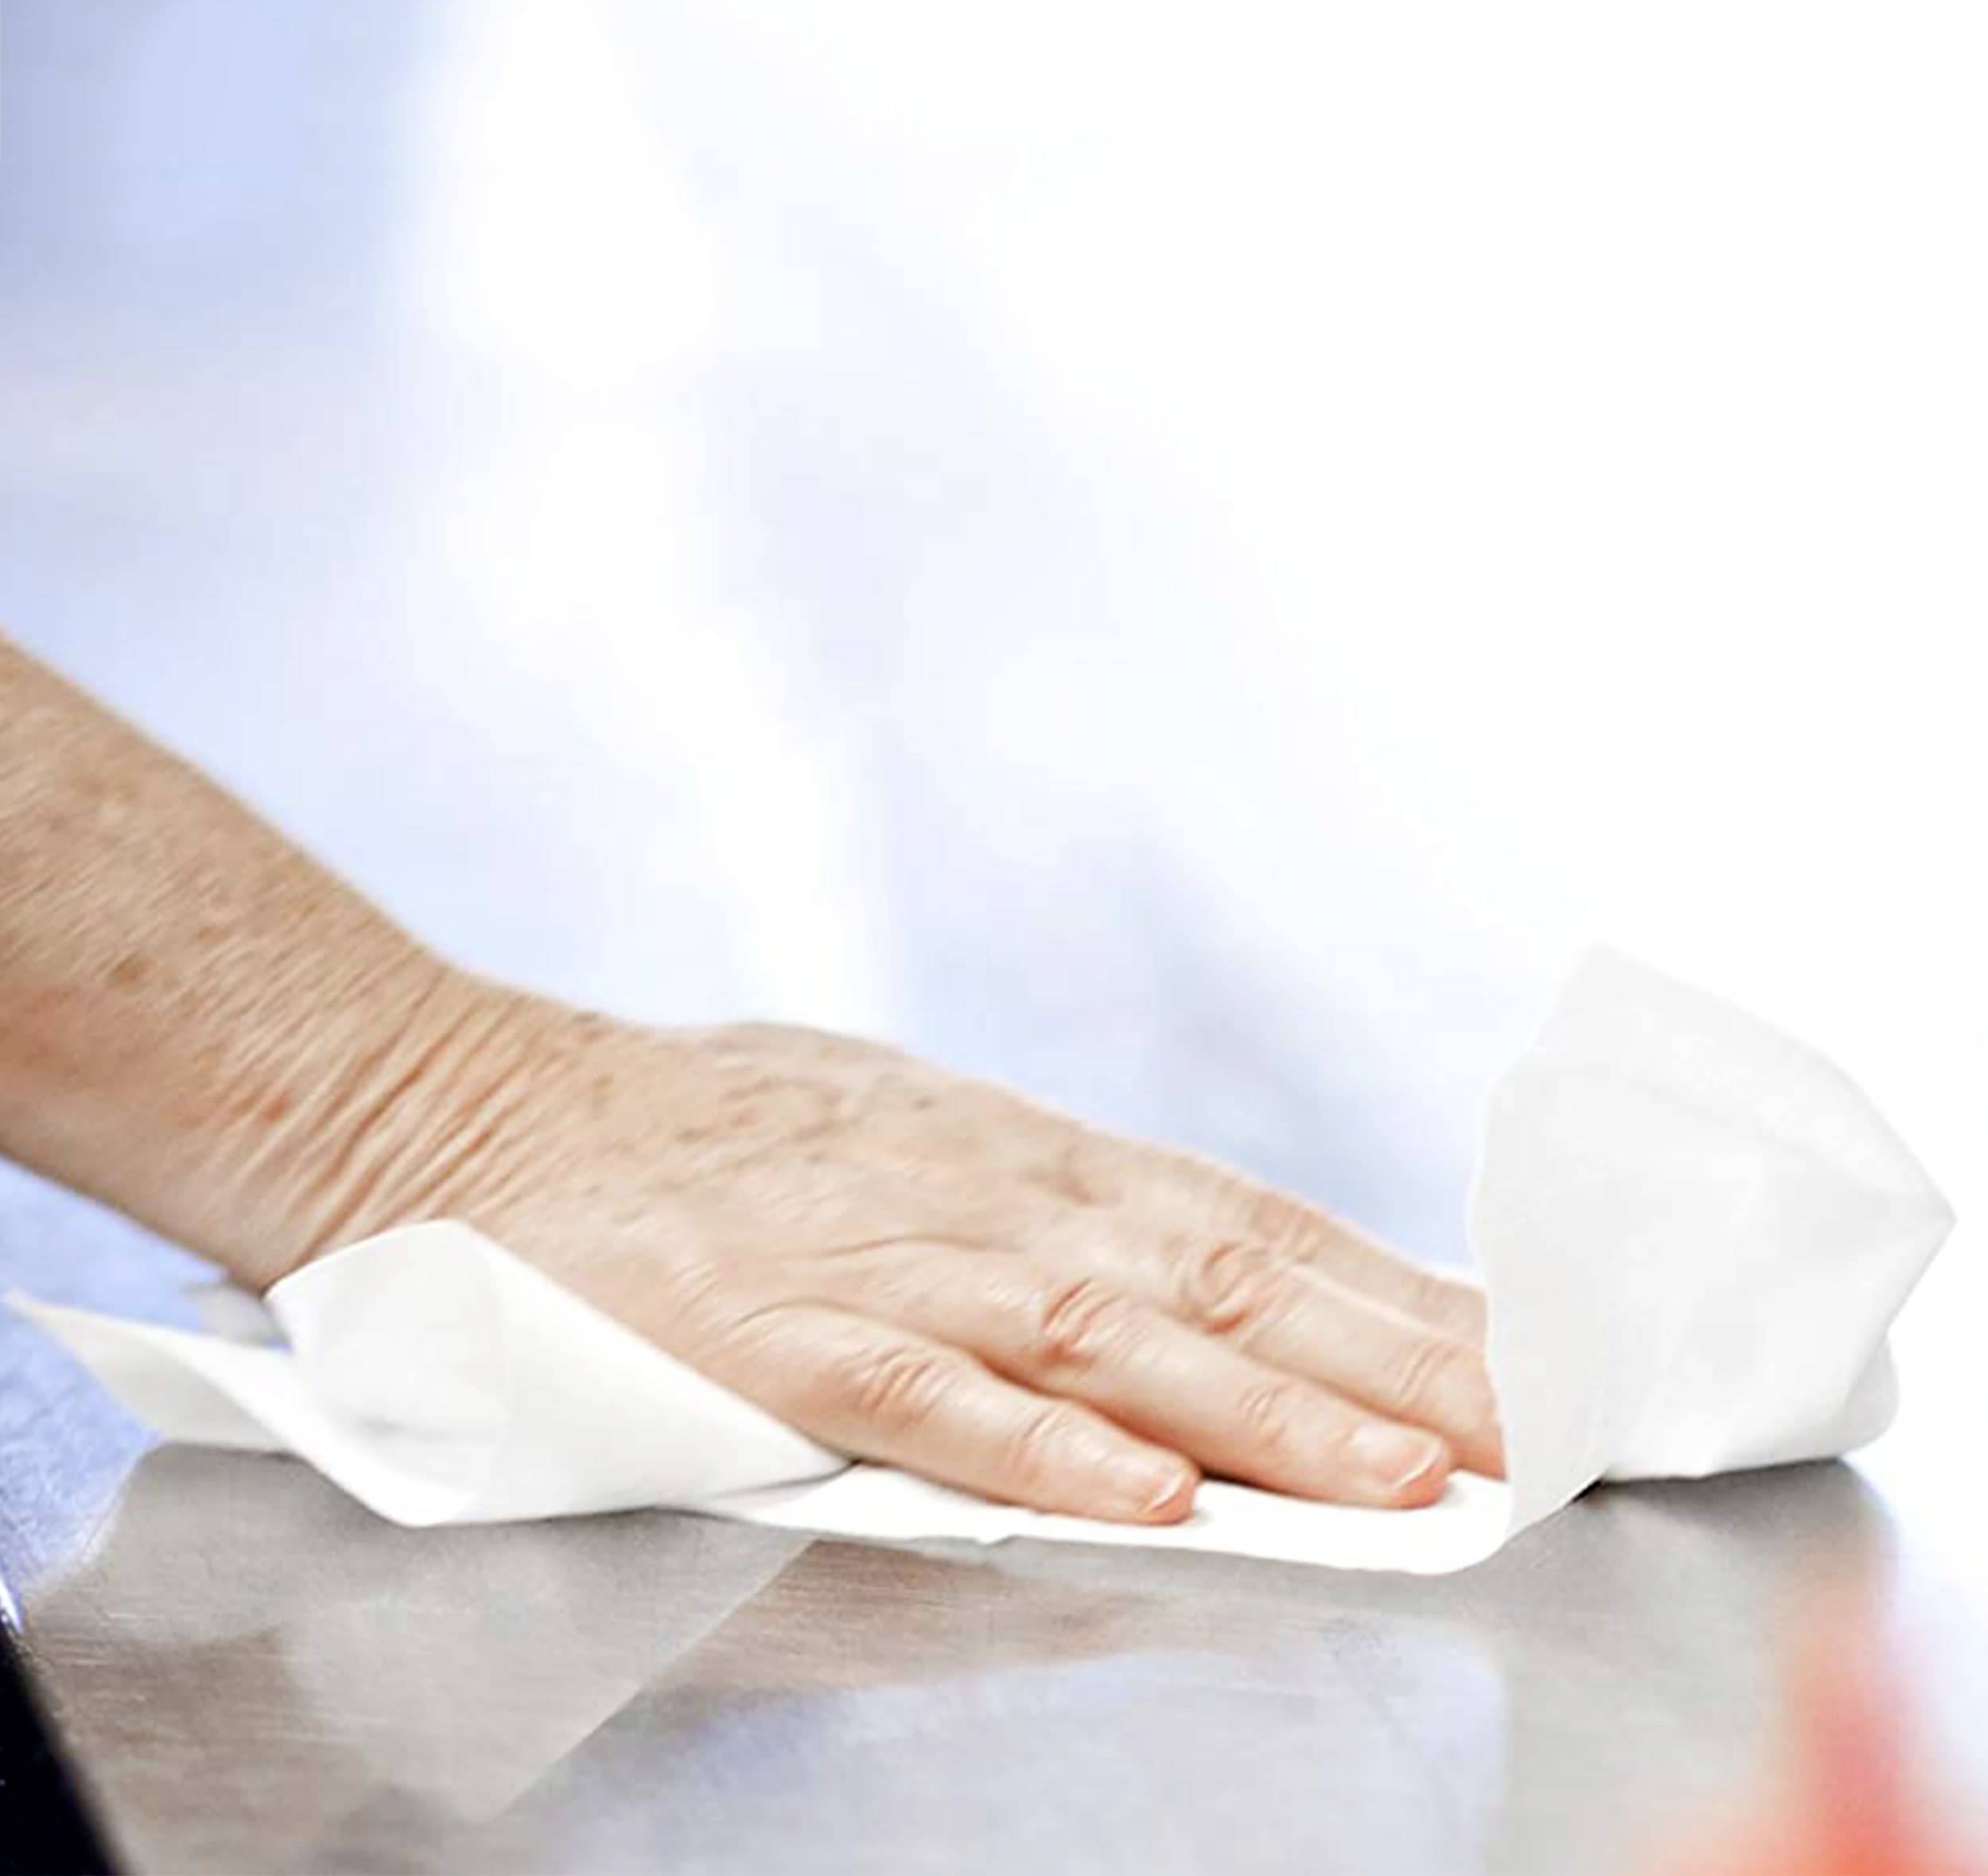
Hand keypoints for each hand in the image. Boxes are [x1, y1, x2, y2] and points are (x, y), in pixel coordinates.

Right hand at [291, 978, 1503, 1524]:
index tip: (1525, 1357)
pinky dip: (1034, 1443)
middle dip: (1390, 1361)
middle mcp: (981, 1194)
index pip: (1250, 1223)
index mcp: (1021, 1157)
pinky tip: (1140, 1494)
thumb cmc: (711, 1133)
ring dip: (1262, 1407)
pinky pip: (918, 1394)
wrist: (485, 1107)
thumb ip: (1038, 1206)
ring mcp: (878, 1257)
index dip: (1396, 1297)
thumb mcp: (904, 1136)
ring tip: (1404, 1478)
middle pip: (1219, 1275)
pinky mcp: (764, 1329)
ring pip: (1105, 1333)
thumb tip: (1187, 1263)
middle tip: (1537, 1428)